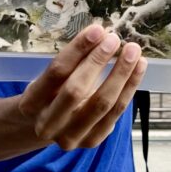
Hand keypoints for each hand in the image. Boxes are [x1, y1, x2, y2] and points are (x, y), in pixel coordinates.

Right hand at [18, 24, 146, 149]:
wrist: (45, 128)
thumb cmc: (49, 95)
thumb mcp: (49, 78)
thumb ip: (71, 62)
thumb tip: (101, 35)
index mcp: (31, 103)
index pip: (56, 72)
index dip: (78, 49)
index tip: (97, 30)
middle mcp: (48, 125)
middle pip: (76, 90)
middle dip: (98, 61)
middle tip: (115, 39)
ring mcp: (70, 137)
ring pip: (101, 104)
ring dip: (121, 74)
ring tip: (133, 51)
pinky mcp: (91, 141)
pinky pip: (115, 113)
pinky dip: (129, 88)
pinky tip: (138, 68)